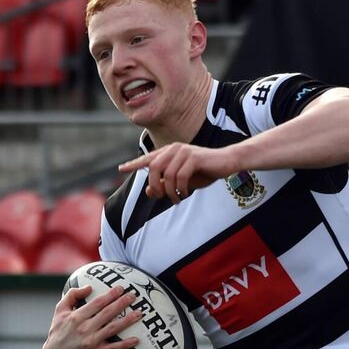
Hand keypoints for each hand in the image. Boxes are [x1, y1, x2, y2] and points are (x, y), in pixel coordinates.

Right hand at [42, 285, 141, 348]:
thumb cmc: (59, 331)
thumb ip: (72, 296)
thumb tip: (88, 287)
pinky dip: (125, 344)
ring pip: (113, 328)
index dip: (110, 295)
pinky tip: (136, 339)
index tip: (120, 288)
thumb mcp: (59, 311)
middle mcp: (84, 328)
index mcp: (76, 317)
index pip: (97, 303)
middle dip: (121, 303)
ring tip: (139, 313)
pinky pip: (113, 348)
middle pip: (107, 313)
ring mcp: (91, 342)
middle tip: (133, 295)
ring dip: (127, 320)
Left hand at [118, 143, 239, 203]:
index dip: (134, 164)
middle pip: (153, 168)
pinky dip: (181, 188)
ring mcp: (184, 151)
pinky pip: (180, 176)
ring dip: (170, 191)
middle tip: (162, 197)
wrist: (227, 163)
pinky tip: (186, 193)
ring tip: (177, 199)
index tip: (121, 169)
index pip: (148, 158)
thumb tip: (149, 190)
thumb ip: (166, 184)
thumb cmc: (205, 171)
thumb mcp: (183, 181)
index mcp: (170, 152)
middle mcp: (174, 149)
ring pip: (166, 175)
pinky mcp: (194, 157)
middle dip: (155, 185)